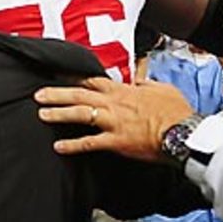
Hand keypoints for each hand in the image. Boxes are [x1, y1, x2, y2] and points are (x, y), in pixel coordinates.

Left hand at [35, 77, 192, 160]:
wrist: (183, 133)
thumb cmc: (176, 112)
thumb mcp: (161, 89)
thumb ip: (146, 83)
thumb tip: (138, 79)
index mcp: (124, 90)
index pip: (93, 80)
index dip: (74, 77)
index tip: (58, 75)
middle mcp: (114, 104)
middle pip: (80, 93)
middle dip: (57, 93)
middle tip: (39, 94)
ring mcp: (113, 122)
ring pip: (80, 114)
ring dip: (59, 113)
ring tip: (41, 114)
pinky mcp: (116, 141)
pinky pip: (90, 143)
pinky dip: (73, 145)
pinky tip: (59, 147)